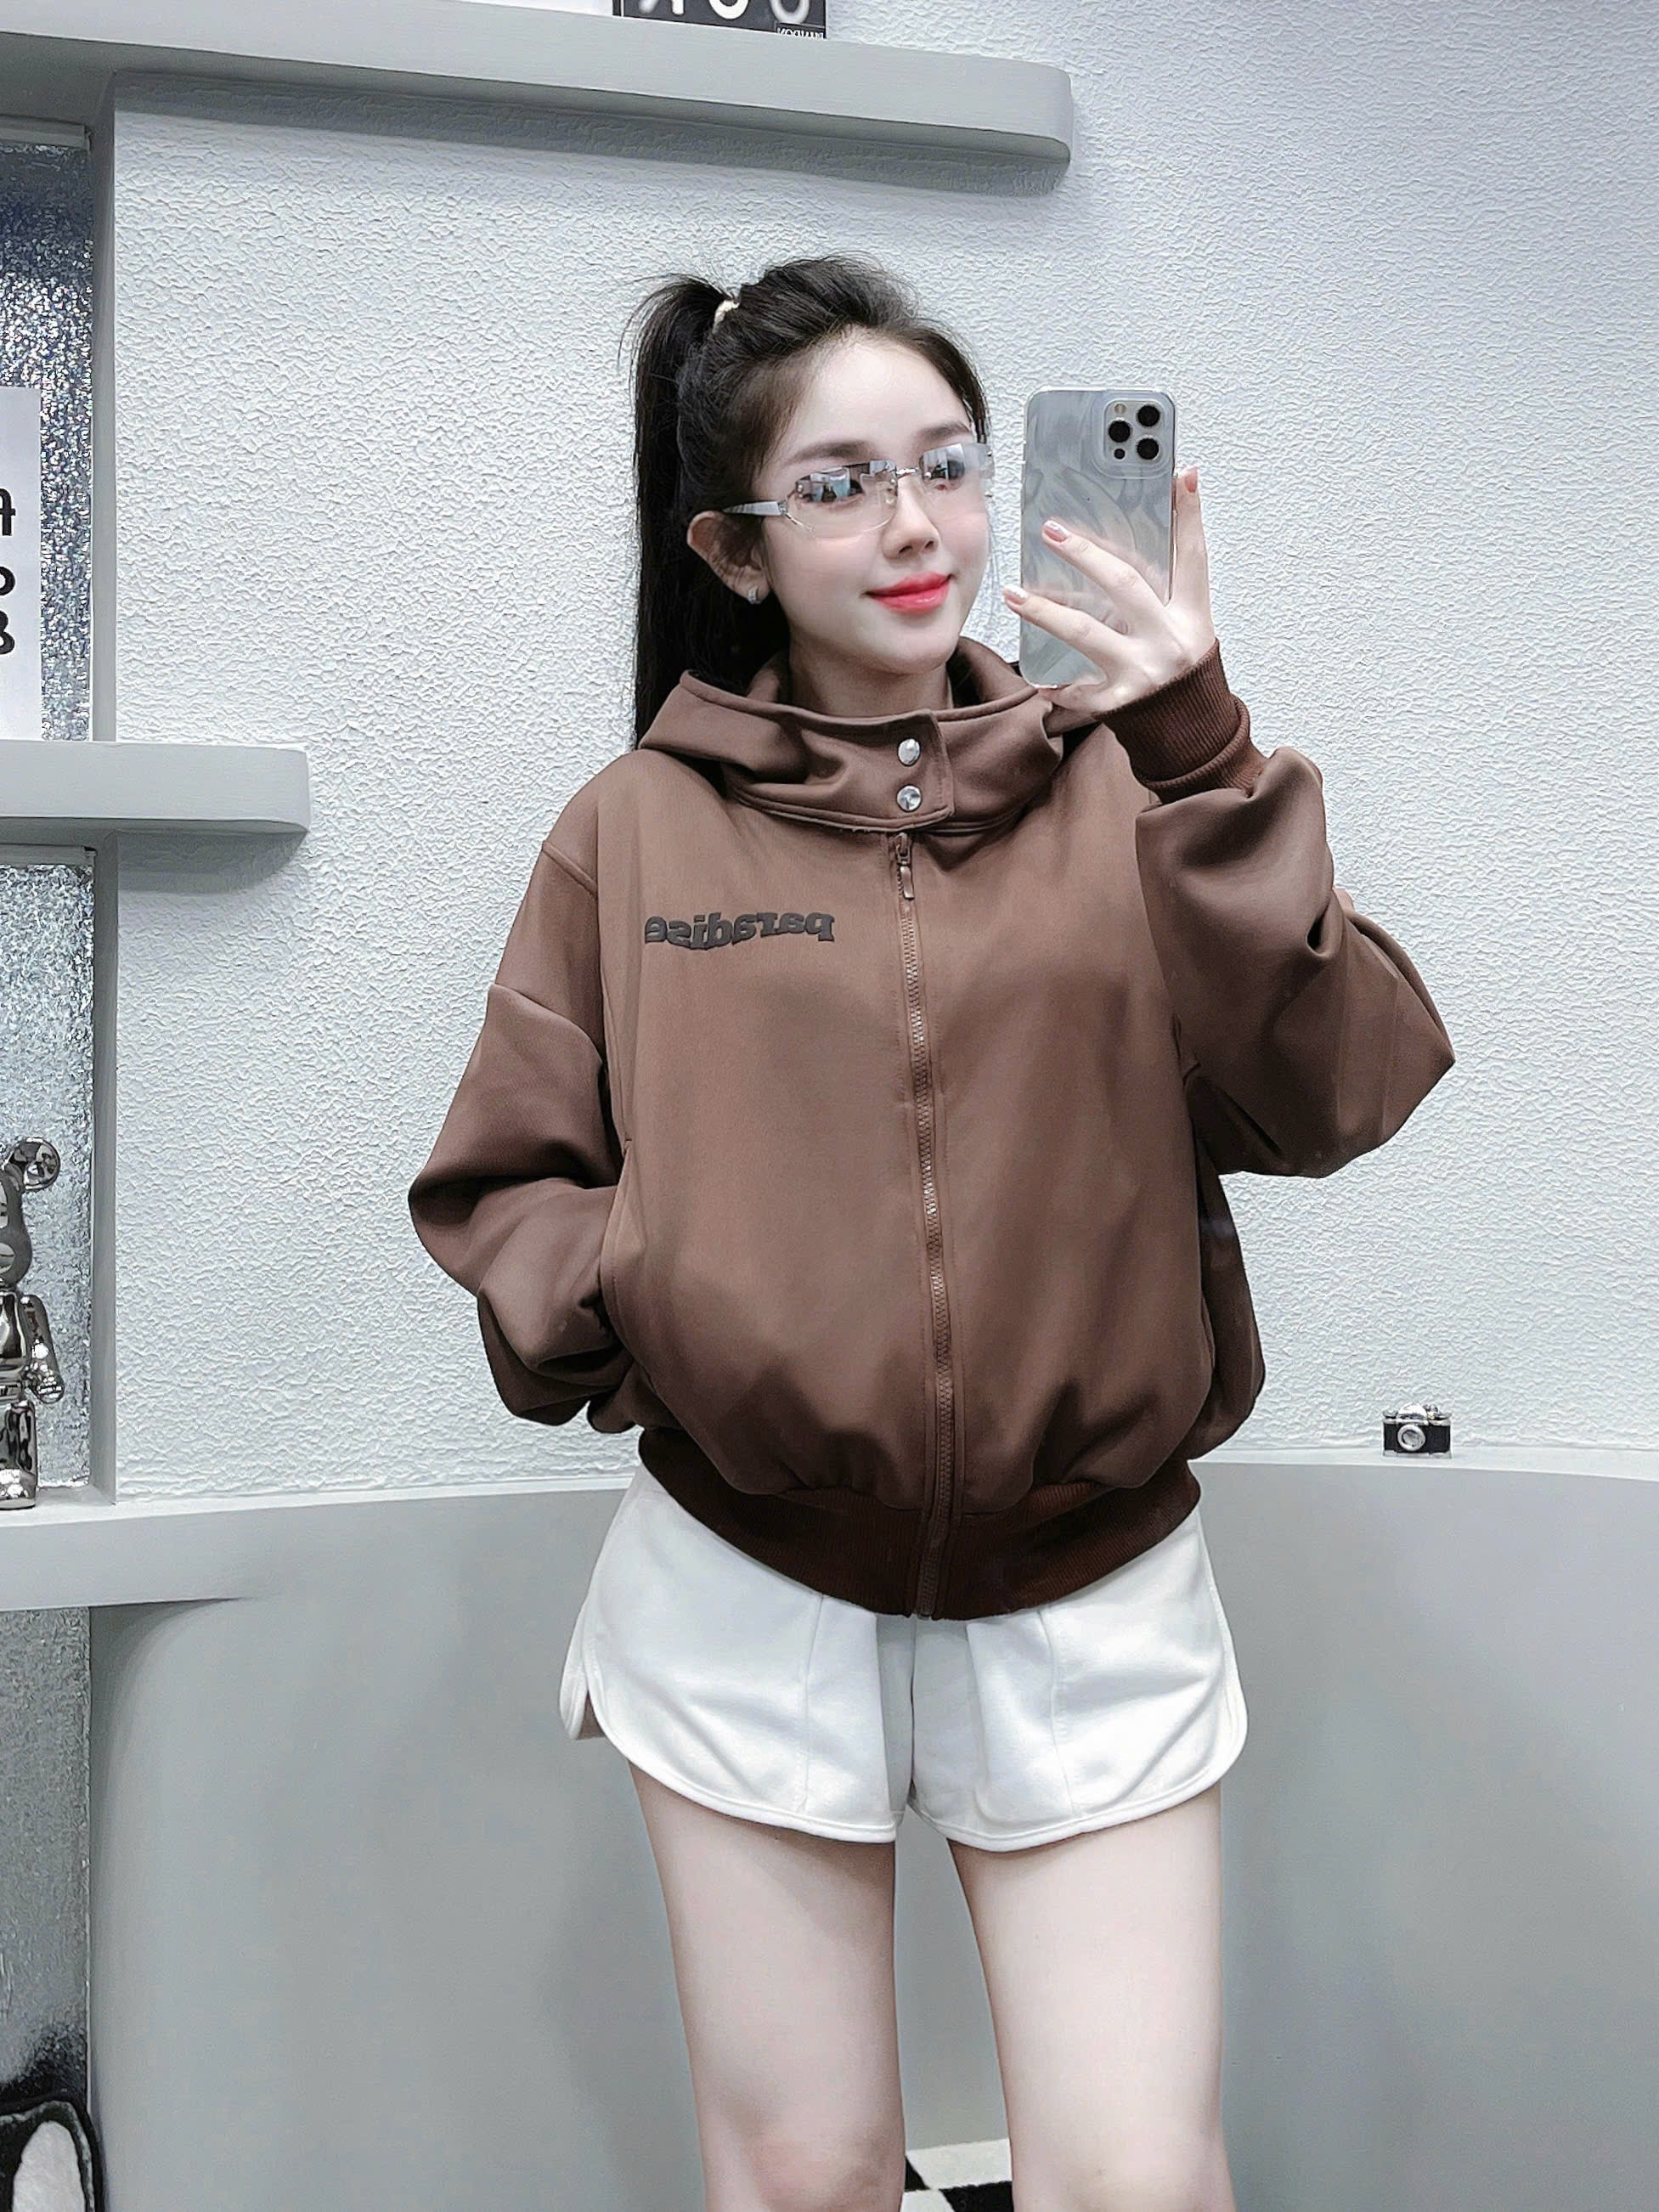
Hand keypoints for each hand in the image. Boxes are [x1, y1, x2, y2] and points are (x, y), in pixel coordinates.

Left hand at [1004, 463, 1217, 716]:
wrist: (1191, 737)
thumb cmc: (1181, 675)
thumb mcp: (1188, 627)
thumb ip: (1167, 588)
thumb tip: (1137, 539)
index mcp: (1192, 617)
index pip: (1193, 556)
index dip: (1189, 515)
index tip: (1181, 474)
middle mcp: (1170, 641)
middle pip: (1126, 586)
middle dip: (1087, 555)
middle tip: (1052, 531)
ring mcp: (1143, 673)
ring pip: (1087, 633)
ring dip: (1046, 612)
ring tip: (1014, 594)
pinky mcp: (1120, 704)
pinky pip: (1078, 690)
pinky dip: (1056, 685)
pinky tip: (1036, 677)